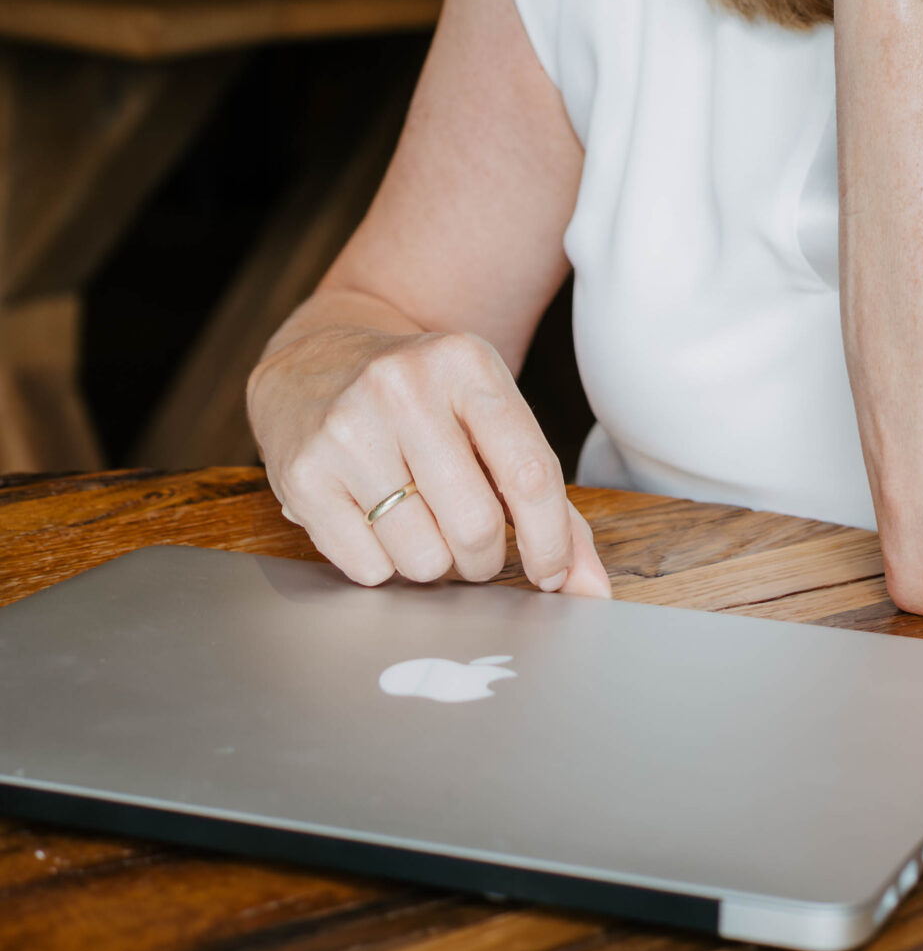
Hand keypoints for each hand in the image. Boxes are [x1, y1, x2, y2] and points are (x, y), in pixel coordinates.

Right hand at [248, 324, 610, 596]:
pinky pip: (367, 569)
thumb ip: (547, 499)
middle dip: (483, 558)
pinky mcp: (304, 475)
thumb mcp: (487, 415)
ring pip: (422, 558)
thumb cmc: (423, 401)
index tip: (551, 573)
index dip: (550, 541)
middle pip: (477, 526)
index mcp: (466, 363)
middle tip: (473, 544)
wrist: (316, 362)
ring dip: (431, 564)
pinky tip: (372, 518)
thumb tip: (591, 589)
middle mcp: (404, 388)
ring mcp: (348, 429)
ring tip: (418, 521)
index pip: (528, 472)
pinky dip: (382, 564)